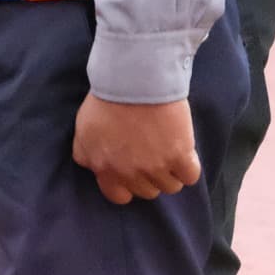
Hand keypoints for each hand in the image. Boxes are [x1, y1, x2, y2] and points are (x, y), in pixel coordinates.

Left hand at [72, 95, 197, 205]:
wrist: (136, 77)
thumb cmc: (109, 97)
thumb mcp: (84, 128)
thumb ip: (85, 153)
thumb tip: (92, 166)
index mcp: (105, 168)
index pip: (118, 196)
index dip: (127, 185)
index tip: (134, 171)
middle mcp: (130, 173)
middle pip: (148, 191)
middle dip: (150, 176)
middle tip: (152, 153)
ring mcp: (156, 167)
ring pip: (170, 186)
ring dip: (171, 171)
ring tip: (168, 149)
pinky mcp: (179, 156)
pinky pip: (190, 176)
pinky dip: (189, 166)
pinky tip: (184, 151)